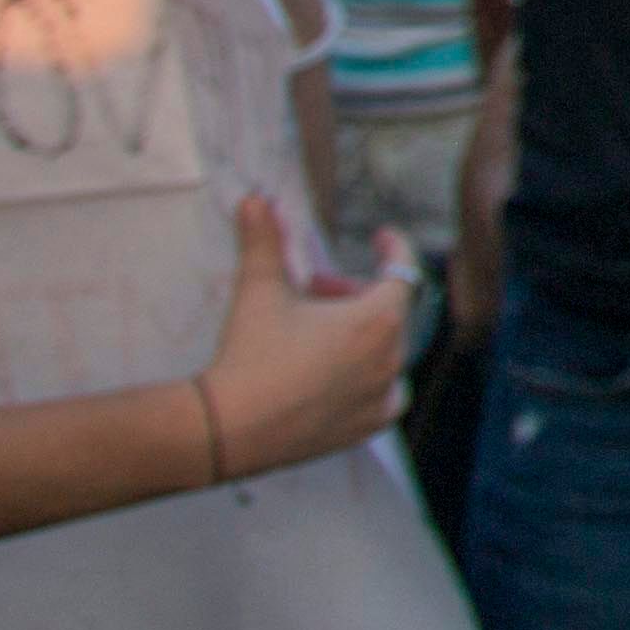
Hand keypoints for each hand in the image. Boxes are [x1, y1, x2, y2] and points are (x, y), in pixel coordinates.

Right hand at [196, 192, 415, 479]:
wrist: (226, 430)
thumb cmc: (248, 354)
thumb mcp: (258, 290)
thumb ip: (264, 241)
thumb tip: (255, 200)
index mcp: (378, 318)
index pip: (403, 270)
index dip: (393, 248)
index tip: (382, 237)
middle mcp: (391, 357)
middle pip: (387, 310)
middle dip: (353, 292)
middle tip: (313, 290)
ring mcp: (383, 395)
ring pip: (386, 350)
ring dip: (361, 334)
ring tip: (319, 333)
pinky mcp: (368, 426)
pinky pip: (386, 393)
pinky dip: (370, 377)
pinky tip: (340, 373)